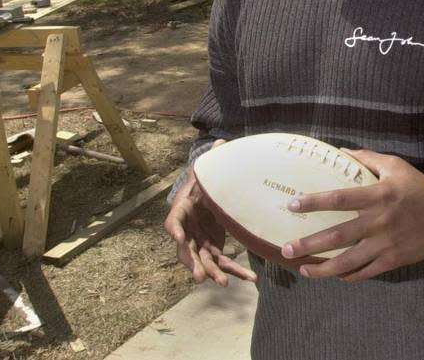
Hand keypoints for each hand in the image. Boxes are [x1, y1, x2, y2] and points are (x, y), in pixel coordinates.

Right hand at [164, 160, 256, 286]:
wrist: (205, 197)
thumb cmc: (204, 184)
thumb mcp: (207, 172)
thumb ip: (213, 160)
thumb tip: (222, 141)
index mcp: (182, 210)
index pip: (173, 222)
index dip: (175, 231)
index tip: (178, 238)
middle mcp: (187, 230)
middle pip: (186, 250)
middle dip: (193, 264)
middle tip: (200, 277)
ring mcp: (199, 242)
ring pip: (204, 262)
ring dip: (214, 273)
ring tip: (224, 284)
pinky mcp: (213, 249)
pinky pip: (223, 263)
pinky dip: (235, 272)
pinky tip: (250, 280)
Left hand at [281, 149, 423, 281]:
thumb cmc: (417, 188)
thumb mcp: (395, 166)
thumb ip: (368, 158)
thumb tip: (341, 151)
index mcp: (378, 196)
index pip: (340, 199)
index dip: (314, 202)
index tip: (292, 204)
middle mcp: (378, 222)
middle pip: (337, 236)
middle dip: (309, 243)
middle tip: (287, 248)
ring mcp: (385, 244)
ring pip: (348, 262)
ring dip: (323, 268)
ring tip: (303, 269)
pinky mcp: (392, 261)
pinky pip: (365, 272)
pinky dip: (347, 275)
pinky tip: (333, 275)